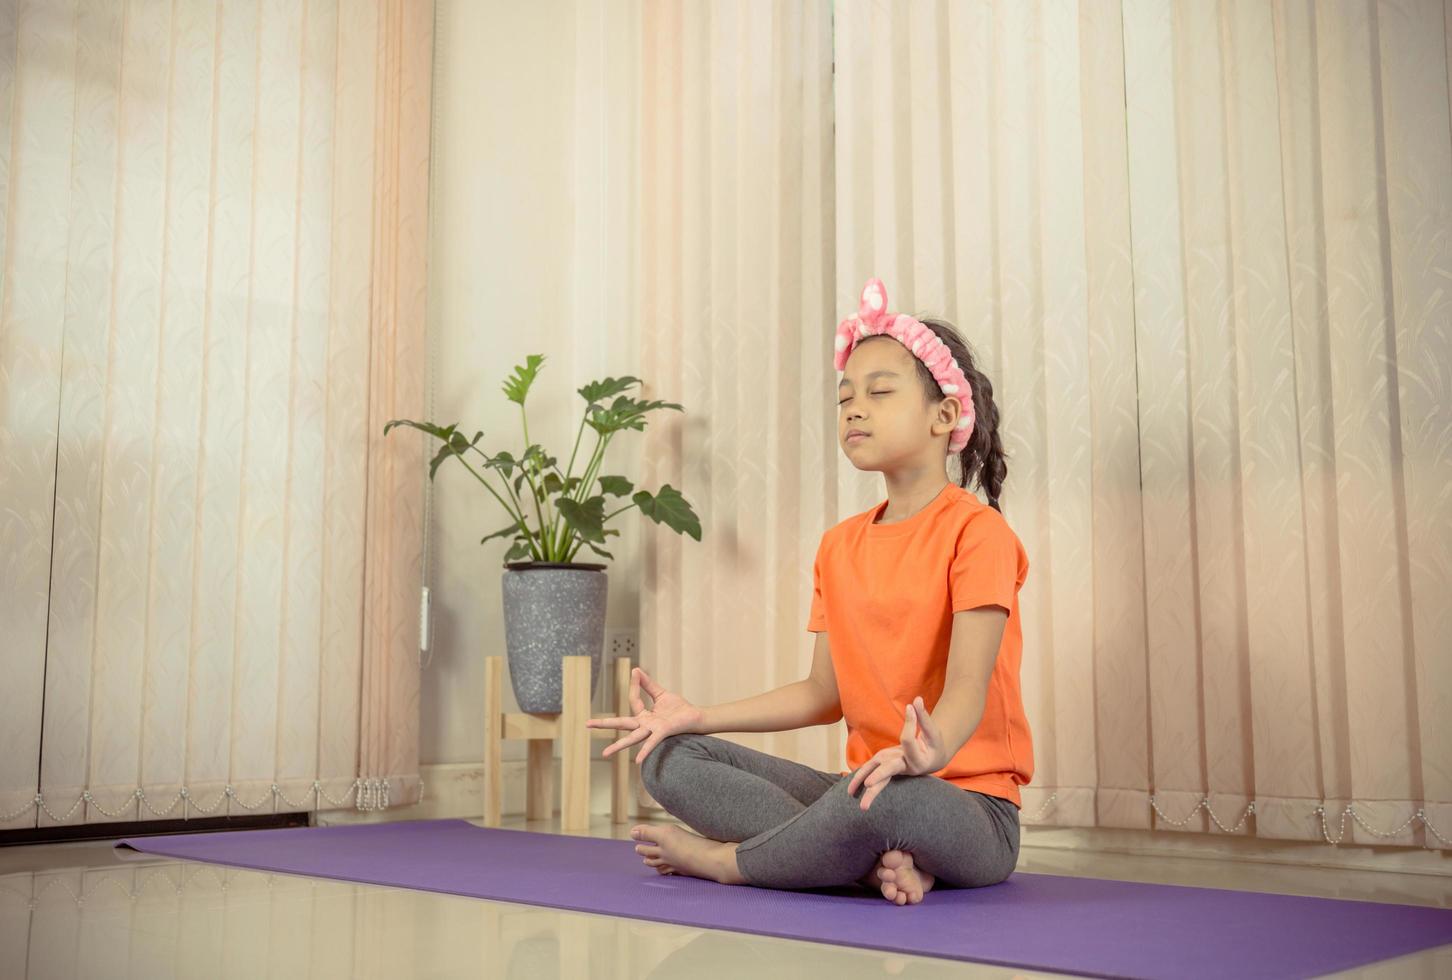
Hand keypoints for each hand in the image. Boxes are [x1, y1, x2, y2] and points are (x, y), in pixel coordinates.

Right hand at [585, 667, 704, 765]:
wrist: (696, 718)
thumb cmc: (679, 709)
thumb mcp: (661, 694)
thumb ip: (648, 684)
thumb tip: (636, 670)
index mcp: (644, 716)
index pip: (633, 700)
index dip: (635, 685)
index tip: (635, 673)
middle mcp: (645, 725)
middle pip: (621, 723)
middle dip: (604, 724)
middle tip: (587, 724)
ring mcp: (652, 730)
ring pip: (632, 738)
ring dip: (618, 746)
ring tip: (605, 754)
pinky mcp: (662, 732)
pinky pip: (651, 742)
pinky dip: (645, 751)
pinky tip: (636, 761)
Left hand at [847, 696, 945, 810]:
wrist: (932, 760)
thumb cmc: (934, 744)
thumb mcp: (932, 731)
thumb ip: (924, 717)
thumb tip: (917, 699)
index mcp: (919, 761)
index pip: (908, 740)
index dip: (910, 723)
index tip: (911, 707)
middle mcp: (905, 767)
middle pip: (889, 772)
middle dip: (878, 778)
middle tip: (868, 785)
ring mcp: (893, 768)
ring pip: (878, 778)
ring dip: (865, 786)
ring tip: (851, 795)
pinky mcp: (885, 766)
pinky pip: (872, 774)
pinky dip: (861, 779)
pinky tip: (849, 789)